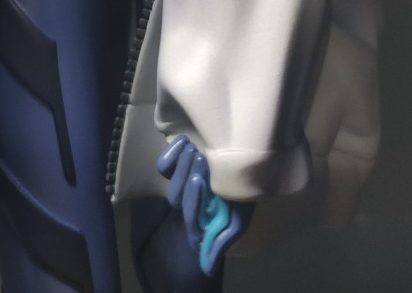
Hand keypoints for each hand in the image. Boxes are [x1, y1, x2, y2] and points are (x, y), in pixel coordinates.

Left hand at [157, 135, 252, 275]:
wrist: (247, 165)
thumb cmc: (245, 194)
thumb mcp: (238, 219)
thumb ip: (222, 240)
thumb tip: (206, 269)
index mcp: (201, 219)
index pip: (189, 214)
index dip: (192, 199)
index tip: (201, 180)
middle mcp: (189, 201)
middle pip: (176, 196)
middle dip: (187, 178)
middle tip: (202, 159)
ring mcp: (182, 182)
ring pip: (170, 180)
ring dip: (182, 165)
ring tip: (196, 151)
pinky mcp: (178, 165)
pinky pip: (165, 165)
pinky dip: (171, 153)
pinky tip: (185, 143)